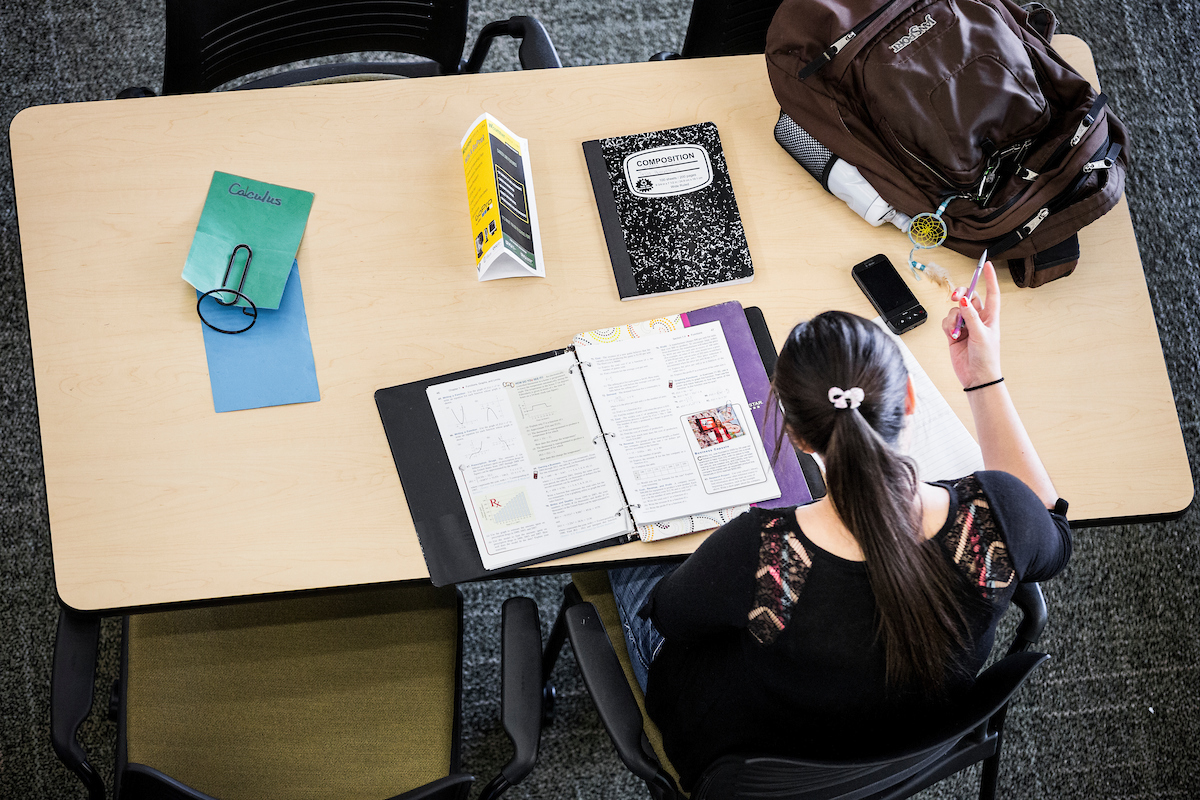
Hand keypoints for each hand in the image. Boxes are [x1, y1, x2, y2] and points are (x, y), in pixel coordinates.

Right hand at [942, 260, 1001, 387]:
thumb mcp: (981, 334)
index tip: (986, 264)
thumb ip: (970, 316)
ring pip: (955, 309)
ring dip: (953, 317)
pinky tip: (952, 336)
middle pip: (968, 297)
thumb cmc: (986, 357)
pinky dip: (948, 326)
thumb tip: (963, 299)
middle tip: (956, 296)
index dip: (990, 278)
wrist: (976, 377)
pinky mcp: (954, 334)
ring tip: (957, 331)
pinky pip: (947, 321)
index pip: (991, 293)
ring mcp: (965, 325)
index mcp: (991, 317)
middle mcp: (978, 318)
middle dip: (961, 294)